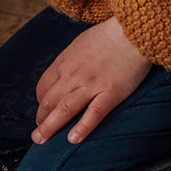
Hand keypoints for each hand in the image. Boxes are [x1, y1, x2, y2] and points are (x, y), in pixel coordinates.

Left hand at [33, 18, 151, 145]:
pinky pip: (93, 114)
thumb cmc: (108, 35)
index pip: (43, 87)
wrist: (133, 30)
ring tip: (41, 140)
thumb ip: (70, 61)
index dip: (40, 103)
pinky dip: (82, 128)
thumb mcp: (80, 43)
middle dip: (41, 119)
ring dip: (50, 127)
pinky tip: (73, 140)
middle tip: (38, 133)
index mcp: (64, 62)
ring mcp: (91, 85)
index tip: (43, 111)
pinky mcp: (111, 93)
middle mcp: (73, 75)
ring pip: (64, 109)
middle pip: (49, 101)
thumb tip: (63, 74)